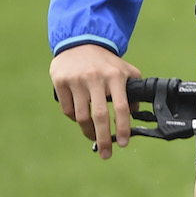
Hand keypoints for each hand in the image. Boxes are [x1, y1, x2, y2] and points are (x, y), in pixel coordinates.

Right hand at [50, 43, 141, 158]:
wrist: (80, 42)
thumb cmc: (106, 62)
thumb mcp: (125, 70)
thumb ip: (133, 90)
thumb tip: (135, 113)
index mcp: (115, 77)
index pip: (122, 107)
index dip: (123, 128)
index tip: (124, 143)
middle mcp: (96, 79)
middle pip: (100, 116)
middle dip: (103, 138)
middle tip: (106, 154)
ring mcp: (77, 80)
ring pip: (81, 116)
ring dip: (87, 131)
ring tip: (93, 137)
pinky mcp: (60, 82)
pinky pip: (67, 109)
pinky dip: (74, 118)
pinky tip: (80, 117)